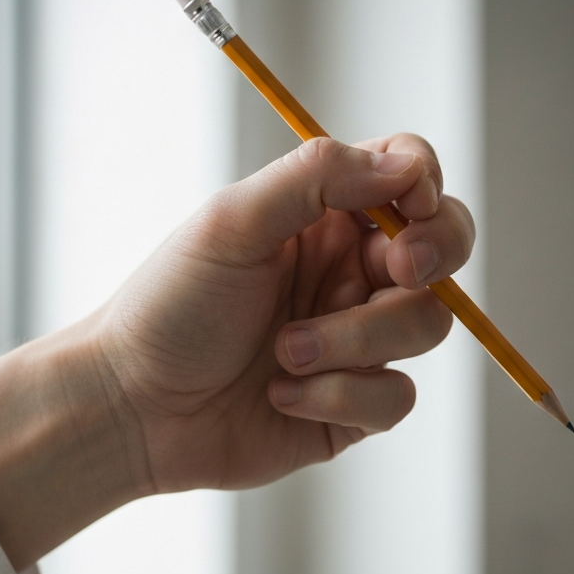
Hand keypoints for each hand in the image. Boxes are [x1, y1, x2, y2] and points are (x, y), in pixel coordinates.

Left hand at [98, 134, 474, 492]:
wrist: (131, 407)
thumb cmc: (168, 307)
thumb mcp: (231, 224)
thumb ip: (316, 178)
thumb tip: (405, 166)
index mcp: (321, 220)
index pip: (407, 179)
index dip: (426, 187)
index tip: (411, 206)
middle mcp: (347, 275)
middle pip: (442, 250)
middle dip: (434, 255)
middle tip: (399, 269)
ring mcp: (355, 341)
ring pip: (424, 326)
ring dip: (353, 340)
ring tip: (282, 353)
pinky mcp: (352, 407)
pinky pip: (394, 398)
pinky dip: (338, 396)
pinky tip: (279, 397)